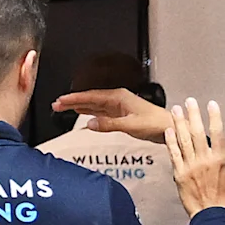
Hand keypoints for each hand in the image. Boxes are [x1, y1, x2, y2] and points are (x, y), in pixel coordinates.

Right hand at [50, 86, 170, 140]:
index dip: (75, 98)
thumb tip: (90, 123)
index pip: (91, 96)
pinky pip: (100, 111)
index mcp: (119, 97)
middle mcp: (117, 99)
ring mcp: (119, 106)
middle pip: (90, 98)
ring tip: (64, 107)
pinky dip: (89, 111)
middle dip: (73, 100)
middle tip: (56, 104)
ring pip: (94, 104)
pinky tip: (82, 113)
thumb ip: (110, 124)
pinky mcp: (121, 114)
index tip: (60, 100)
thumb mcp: (131, 125)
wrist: (169, 128)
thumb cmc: (155, 124)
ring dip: (79, 105)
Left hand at [165, 98, 224, 215]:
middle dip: (193, 114)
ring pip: (183, 140)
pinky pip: (174, 154)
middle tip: (189, 101)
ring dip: (179, 123)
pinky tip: (168, 129)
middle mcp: (204, 160)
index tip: (211, 104)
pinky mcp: (179, 174)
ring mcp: (190, 166)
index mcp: (220, 159)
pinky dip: (170, 141)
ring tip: (176, 109)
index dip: (214, 117)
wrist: (210, 216)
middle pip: (197, 132)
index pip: (217, 133)